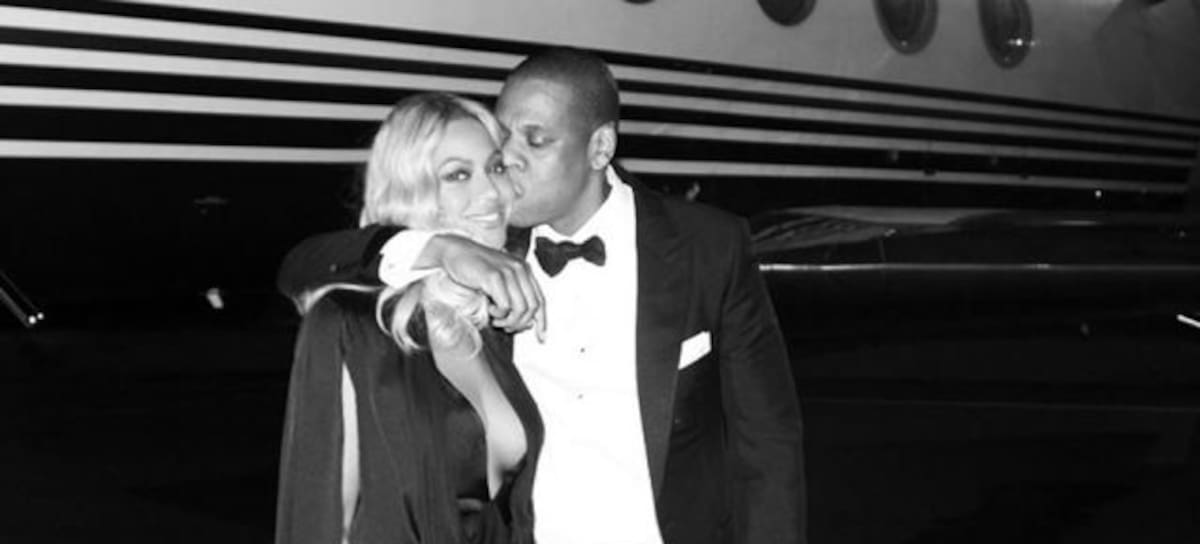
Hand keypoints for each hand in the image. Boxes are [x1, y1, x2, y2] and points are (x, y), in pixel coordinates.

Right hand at [427, 234, 545, 338]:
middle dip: (520, 324)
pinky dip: (498, 314)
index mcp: (524, 270)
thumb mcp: (499, 283)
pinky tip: (490, 309)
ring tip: (496, 321)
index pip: (541, 300)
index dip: (542, 321)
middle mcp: (520, 269)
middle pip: (533, 307)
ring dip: (508, 321)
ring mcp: (508, 272)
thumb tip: (529, 325)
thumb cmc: (474, 270)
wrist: (454, 251)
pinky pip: (505, 306)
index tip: (541, 338)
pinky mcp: (494, 277)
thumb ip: (514, 299)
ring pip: (520, 309)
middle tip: (506, 328)